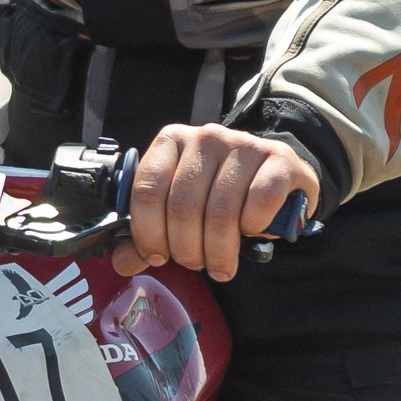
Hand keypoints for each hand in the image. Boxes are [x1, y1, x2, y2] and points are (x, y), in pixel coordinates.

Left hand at [115, 123, 317, 282]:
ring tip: (220, 264)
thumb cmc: (220, 198)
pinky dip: (254, 226)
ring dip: (219, 250)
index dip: (149, 234)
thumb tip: (122, 262)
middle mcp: (205, 137)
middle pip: (182, 206)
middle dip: (186, 249)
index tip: (158, 257)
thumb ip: (150, 235)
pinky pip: (260, 202)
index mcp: (171, 142)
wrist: (275, 183)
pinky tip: (251, 231)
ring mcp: (243, 144)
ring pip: (220, 211)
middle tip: (195, 264)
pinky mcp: (279, 159)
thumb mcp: (179, 213)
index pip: (147, 191)